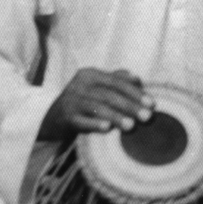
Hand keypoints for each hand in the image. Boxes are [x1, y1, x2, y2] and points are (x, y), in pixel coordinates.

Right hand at [39, 68, 154, 139]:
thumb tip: (137, 78)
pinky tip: (106, 128)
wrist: (51, 118)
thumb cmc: (81, 102)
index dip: (135, 92)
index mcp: (89, 74)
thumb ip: (115, 80)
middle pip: (109, 94)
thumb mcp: (96, 87)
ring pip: (97, 107)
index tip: (152, 103)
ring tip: (131, 126)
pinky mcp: (64, 118)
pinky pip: (81, 121)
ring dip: (116, 116)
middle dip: (130, 106)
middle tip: (147, 117)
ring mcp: (70, 101)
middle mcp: (79, 85)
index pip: (116, 81)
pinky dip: (94, 124)